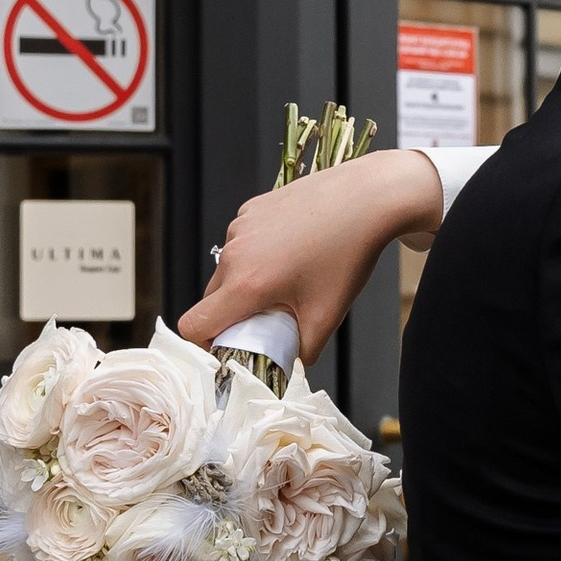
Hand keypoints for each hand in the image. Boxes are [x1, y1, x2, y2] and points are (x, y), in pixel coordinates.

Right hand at [177, 145, 442, 357]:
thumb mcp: (327, 316)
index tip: (230, 346)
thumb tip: (293, 361)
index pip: (193, 325)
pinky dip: (257, 254)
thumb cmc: (347, 256)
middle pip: (212, 299)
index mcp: (246, 285)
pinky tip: (292, 249)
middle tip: (272, 315)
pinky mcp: (251, 209)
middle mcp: (234, 255)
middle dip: (234, 314)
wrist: (367, 199)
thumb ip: (304, 351)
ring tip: (289, 279)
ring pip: (228, 270)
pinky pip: (241, 243)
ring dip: (246, 283)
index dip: (204, 344)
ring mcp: (240, 227)